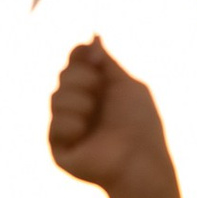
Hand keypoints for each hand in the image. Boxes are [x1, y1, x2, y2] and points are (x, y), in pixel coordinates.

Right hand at [46, 37, 183, 197]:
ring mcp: (67, 127)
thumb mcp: (125, 85)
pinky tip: (86, 137)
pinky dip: (74, 125)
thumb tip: (93, 37)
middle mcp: (79, 106)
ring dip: (79, 102)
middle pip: (63, 75)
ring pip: (55, 97)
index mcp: (96, 90)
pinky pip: (56, 123)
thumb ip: (106, 63)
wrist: (139, 160)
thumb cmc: (140, 125)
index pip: (75, 63)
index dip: (79, 56)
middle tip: (100, 94)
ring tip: (94, 117)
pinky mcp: (58, 148)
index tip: (93, 57)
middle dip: (83, 79)